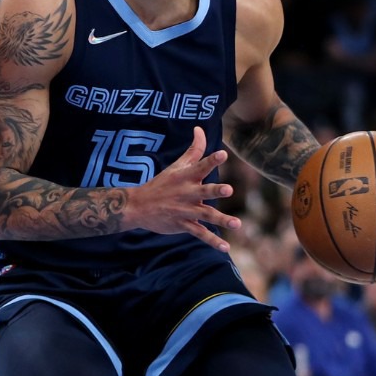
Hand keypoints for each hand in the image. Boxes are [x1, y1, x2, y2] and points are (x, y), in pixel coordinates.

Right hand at [133, 127, 239, 251]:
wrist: (139, 206)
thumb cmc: (162, 183)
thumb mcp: (177, 165)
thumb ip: (193, 149)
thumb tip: (199, 128)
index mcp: (186, 177)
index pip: (201, 166)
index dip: (212, 160)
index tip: (223, 154)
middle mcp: (187, 193)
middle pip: (204, 191)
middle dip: (216, 191)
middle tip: (228, 189)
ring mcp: (185, 210)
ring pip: (206, 215)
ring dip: (221, 220)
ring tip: (237, 224)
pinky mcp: (183, 225)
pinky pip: (200, 233)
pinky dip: (212, 241)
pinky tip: (225, 247)